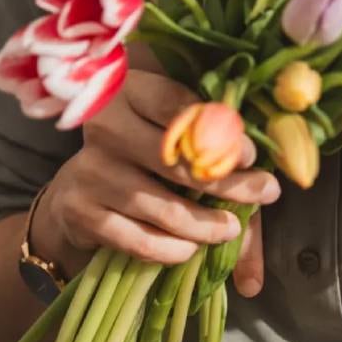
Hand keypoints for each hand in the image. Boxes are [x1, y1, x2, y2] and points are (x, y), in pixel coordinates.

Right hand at [30, 67, 276, 295]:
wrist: (77, 191)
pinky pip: (138, 238)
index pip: (179, 107)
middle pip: (177, 161)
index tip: (251, 156)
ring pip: (161, 206)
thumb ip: (211, 144)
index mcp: (130, 91)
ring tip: (230, 229)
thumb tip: (264, 174)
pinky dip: (171, 250)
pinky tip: (190, 249)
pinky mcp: (80, 210)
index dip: (220, 132)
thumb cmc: (140, 156)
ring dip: (204, 224)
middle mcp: (106, 126)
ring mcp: (90, 169)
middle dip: (228, 182)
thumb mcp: (170, 134)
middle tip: (264, 193)